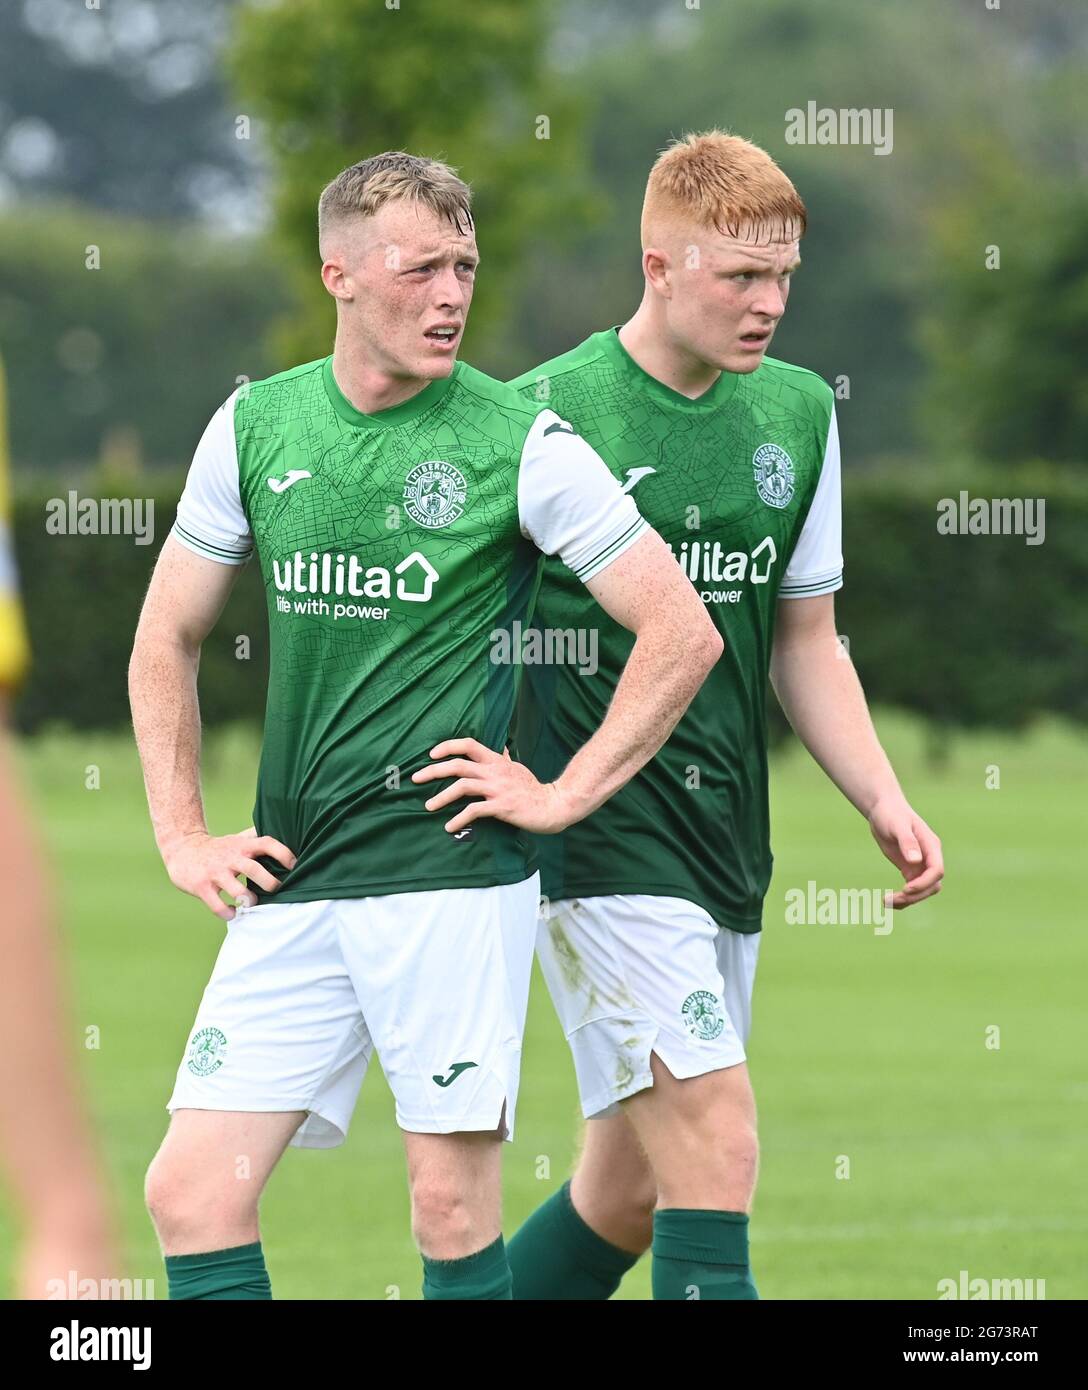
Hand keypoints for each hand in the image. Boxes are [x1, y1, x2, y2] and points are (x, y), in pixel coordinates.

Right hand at [161, 827, 295, 920]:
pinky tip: (233, 913)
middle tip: (275, 890)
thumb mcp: (238, 839)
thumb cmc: (218, 848)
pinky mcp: (202, 887)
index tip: (295, 866)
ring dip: (249, 900)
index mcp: (242, 845)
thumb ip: (258, 839)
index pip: (267, 843)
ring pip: (237, 891)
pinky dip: (229, 913)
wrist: (182, 849)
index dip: (283, 853)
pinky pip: (218, 906)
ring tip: (252, 903)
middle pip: (254, 869)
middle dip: (269, 883)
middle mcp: (230, 858)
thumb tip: (288, 835)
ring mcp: (215, 873)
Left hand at [412, 738, 579, 834]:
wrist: (554, 805)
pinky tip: (449, 826)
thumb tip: (501, 748)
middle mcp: (495, 772)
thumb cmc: (534, 789)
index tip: (431, 754)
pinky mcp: (502, 807)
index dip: (448, 746)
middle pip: (458, 764)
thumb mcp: (518, 769)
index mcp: (496, 761)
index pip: (468, 744)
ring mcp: (498, 789)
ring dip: (442, 796)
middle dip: (433, 770)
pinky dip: (459, 818)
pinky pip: (474, 811)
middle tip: (416, 778)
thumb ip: (505, 759)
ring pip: (463, 786)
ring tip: (428, 806)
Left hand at [867, 797, 943, 908]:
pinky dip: (902, 898)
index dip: (924, 883)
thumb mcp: (897, 825)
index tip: (906, 888)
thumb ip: (907, 842)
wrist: (884, 810)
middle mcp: (929, 858)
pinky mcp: (910, 870)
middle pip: (932, 885)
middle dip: (915, 895)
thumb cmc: (891, 814)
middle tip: (893, 898)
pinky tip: (887, 901)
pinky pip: (911, 889)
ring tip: (886, 901)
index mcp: (931, 846)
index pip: (937, 870)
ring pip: (923, 890)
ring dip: (908, 900)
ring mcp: (921, 865)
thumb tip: (916, 861)